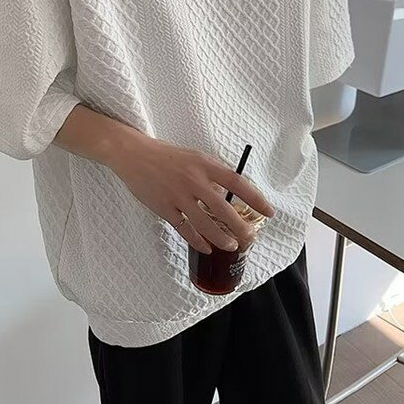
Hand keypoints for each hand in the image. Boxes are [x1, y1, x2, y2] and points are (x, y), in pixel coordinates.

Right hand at [107, 129, 275, 254]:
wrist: (134, 155)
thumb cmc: (167, 156)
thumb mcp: (194, 158)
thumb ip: (210, 176)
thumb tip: (227, 198)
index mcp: (204, 165)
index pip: (237, 182)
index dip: (255, 198)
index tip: (268, 212)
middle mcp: (193, 180)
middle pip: (223, 208)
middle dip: (240, 227)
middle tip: (250, 238)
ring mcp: (177, 195)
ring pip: (204, 223)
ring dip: (221, 238)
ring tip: (231, 245)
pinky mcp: (163, 208)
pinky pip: (184, 229)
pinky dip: (197, 241)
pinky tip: (206, 247)